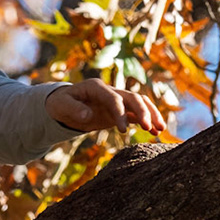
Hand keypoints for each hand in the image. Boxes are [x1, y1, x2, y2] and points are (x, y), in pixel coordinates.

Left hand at [46, 78, 166, 135]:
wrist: (63, 105)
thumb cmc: (60, 103)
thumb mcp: (61, 105)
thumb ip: (73, 109)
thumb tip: (88, 116)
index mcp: (96, 87)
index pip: (114, 98)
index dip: (120, 113)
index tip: (123, 130)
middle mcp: (110, 91)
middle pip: (132, 98)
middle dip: (143, 111)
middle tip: (150, 128)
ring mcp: (117, 100)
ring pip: (139, 104)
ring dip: (150, 114)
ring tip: (159, 129)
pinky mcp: (119, 111)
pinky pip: (136, 114)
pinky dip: (146, 121)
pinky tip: (155, 132)